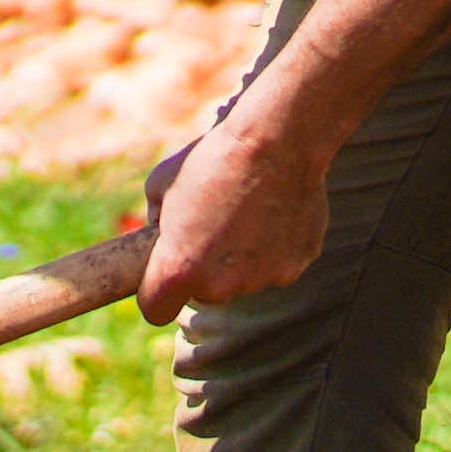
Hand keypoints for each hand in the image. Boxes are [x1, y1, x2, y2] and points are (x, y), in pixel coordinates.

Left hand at [140, 112, 335, 322]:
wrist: (276, 141)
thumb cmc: (214, 157)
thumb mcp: (162, 184)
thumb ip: (155, 221)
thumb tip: (160, 235)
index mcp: (179, 269)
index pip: (156, 311)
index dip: (157, 293)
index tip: (165, 277)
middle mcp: (220, 285)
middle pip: (206, 293)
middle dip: (205, 268)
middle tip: (214, 226)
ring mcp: (261, 279)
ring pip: (244, 279)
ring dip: (242, 258)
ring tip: (248, 212)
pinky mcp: (295, 267)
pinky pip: (277, 265)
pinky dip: (274, 247)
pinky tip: (275, 211)